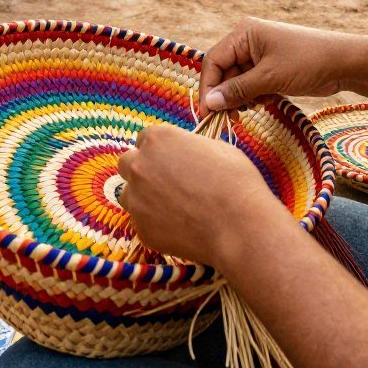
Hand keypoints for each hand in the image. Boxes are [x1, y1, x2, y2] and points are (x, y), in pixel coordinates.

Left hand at [118, 124, 281, 265]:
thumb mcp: (216, 147)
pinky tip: (180, 228)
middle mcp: (140, 166)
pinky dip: (155, 224)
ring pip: (129, 195)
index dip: (159, 149)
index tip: (172, 159)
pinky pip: (142, 223)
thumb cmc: (235, 181)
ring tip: (173, 207)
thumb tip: (186, 155)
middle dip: (142, 170)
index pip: (145, 138)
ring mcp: (137, 200)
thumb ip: (189, 147)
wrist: (239, 225)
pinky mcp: (142, 229)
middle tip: (166, 182)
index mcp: (158, 139)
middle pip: (128, 163)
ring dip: (143, 197)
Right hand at [199, 17, 343, 115]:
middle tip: (230, 119)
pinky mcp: (270, 68)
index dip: (208, 87)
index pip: (213, 61)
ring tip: (253, 109)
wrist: (345, 63)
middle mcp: (248, 41)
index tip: (208, 112)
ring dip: (241, 98)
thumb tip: (209, 103)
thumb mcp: (270, 77)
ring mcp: (260, 55)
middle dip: (226, 96)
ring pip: (237, 81)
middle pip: (224, 72)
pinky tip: (267, 101)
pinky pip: (251, 84)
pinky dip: (254, 96)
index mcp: (244, 34)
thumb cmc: (308, 62)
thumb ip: (238, 90)